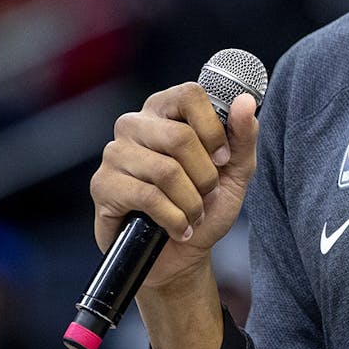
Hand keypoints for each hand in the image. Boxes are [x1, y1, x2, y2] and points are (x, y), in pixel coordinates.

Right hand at [89, 84, 258, 290]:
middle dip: (205, 175)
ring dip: (191, 202)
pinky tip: (178, 227)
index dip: (213, 129)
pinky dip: (174, 218)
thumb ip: (243, 135)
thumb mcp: (237, 170)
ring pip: (165, 171)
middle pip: (180, 137)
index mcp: (166, 109)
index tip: (223, 158)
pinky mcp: (103, 185)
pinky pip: (147, 197)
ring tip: (194, 213)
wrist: (182, 253)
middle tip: (208, 194)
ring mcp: (114, 153)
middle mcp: (135, 124)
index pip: (190, 95)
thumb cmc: (208, 205)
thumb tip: (245, 101)